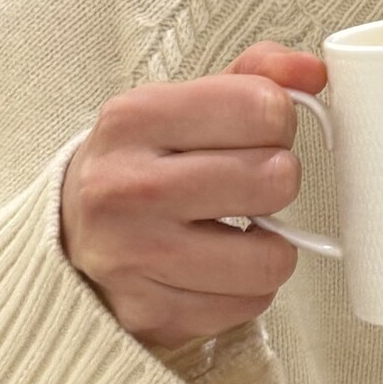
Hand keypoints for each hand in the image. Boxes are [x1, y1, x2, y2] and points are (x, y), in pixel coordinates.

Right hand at [61, 42, 326, 348]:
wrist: (69, 238)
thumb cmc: (141, 166)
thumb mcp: (180, 106)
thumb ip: (252, 76)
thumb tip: (313, 70)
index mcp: (134, 118)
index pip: (262, 108)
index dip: (277, 122)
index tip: (254, 134)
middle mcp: (128, 187)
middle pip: (275, 179)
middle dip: (276, 181)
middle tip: (248, 186)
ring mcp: (136, 257)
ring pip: (272, 257)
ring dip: (269, 245)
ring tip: (237, 232)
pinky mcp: (152, 313)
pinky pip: (251, 304)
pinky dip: (246, 288)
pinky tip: (216, 269)